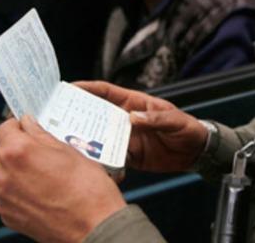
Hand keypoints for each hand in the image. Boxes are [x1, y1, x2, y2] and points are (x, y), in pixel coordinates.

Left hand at [0, 115, 125, 241]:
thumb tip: (30, 124)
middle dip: (23, 151)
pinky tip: (44, 194)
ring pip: (7, 174)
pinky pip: (9, 195)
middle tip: (47, 157)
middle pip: (5, 152)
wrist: (94, 228)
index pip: (6, 128)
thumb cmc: (87, 192)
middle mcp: (2, 175)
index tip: (29, 129)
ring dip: (22, 172)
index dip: (20, 126)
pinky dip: (22, 192)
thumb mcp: (69, 151)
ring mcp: (2, 198)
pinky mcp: (7, 216)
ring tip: (49, 178)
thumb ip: (41, 135)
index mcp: (16, 152)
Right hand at [75, 81, 207, 172]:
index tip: (68, 89)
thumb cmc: (188, 129)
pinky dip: (102, 161)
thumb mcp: (175, 121)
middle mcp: (124, 119)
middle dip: (77, 115)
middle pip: (95, 114)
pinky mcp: (128, 156)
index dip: (86, 88)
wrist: (197, 153)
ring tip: (68, 144)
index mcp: (133, 103)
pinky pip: (111, 157)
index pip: (105, 92)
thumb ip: (155, 119)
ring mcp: (125, 138)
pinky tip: (92, 165)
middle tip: (58, 119)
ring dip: (86, 140)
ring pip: (99, 137)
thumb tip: (132, 118)